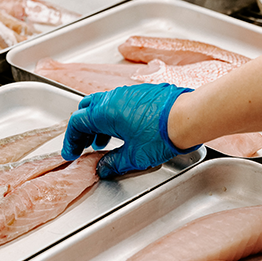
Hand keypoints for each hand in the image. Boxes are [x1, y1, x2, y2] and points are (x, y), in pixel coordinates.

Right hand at [61, 83, 198, 177]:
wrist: (190, 117)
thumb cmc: (162, 134)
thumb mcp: (134, 156)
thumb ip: (114, 162)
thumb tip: (103, 167)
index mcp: (104, 112)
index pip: (77, 123)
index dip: (71, 140)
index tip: (72, 153)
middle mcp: (112, 98)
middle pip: (86, 110)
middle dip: (82, 129)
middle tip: (84, 146)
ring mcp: (127, 92)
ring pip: (102, 105)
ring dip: (98, 123)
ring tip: (104, 142)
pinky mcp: (141, 93)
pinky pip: (118, 102)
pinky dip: (113, 117)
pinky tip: (124, 132)